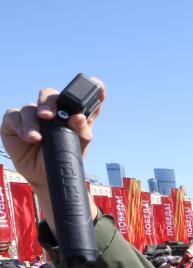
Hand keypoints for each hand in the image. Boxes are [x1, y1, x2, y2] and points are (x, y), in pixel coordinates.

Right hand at [1, 79, 105, 234]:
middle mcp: (53, 113)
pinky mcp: (15, 122)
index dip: (92, 91)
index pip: (83, 101)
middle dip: (49, 101)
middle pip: (51, 95)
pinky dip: (22, 125)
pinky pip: (15, 115)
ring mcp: (33, 116)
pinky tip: (30, 137)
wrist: (45, 177)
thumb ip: (81, 133)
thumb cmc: (63, 161)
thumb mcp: (76, 149)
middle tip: (49, 115)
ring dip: (33, 120)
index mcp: (72, 117)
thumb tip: (78, 117)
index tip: (98, 85)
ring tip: (38, 137)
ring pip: (31, 107)